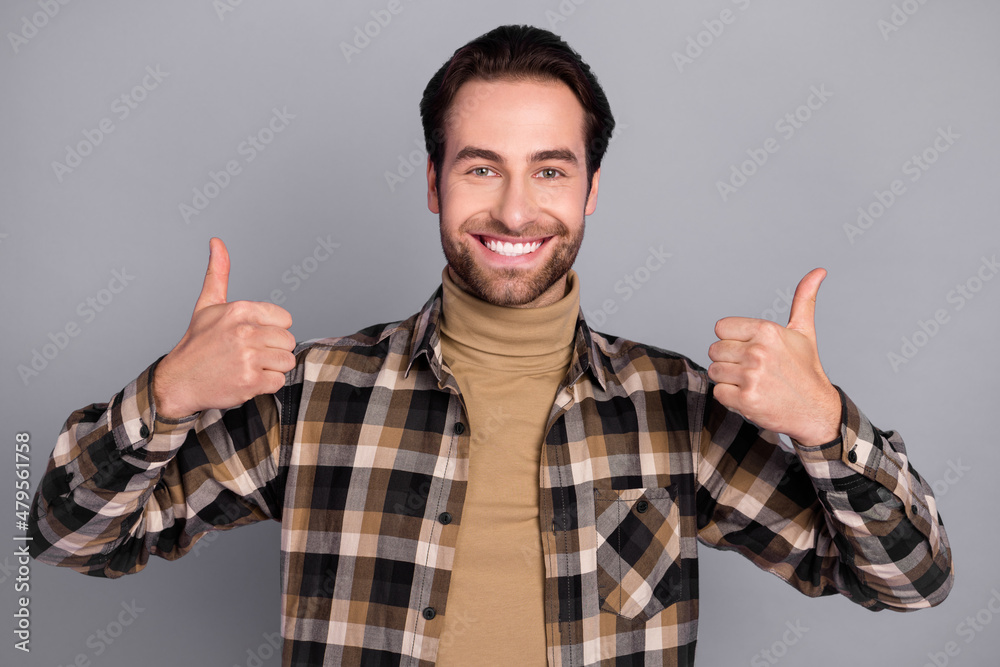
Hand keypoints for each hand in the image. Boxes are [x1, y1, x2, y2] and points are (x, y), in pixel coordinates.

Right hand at [153, 238, 296, 418]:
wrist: (177, 382)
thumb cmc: (197, 344)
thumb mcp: (207, 305)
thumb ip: (219, 273)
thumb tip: (217, 241)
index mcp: (239, 310)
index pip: (285, 319)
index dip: (271, 330)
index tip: (251, 337)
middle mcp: (244, 331)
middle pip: (288, 341)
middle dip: (272, 350)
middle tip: (247, 355)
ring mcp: (248, 358)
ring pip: (286, 361)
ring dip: (270, 369)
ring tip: (246, 367)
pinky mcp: (250, 381)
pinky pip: (279, 382)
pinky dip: (265, 386)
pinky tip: (245, 380)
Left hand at [707, 268, 840, 446]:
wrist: (816, 411)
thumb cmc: (806, 371)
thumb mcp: (804, 332)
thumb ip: (803, 300)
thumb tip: (818, 271)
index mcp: (767, 331)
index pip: (721, 328)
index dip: (732, 340)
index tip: (750, 349)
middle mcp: (758, 351)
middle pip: (714, 350)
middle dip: (729, 361)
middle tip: (753, 370)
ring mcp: (751, 376)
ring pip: (714, 371)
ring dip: (728, 380)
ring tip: (752, 383)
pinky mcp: (746, 399)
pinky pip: (718, 393)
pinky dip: (730, 398)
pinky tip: (751, 397)